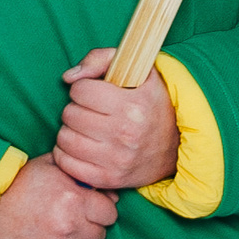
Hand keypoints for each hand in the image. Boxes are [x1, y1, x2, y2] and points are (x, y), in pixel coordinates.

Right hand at [0, 152, 118, 238]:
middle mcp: (69, 227)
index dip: (100, 211)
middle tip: (70, 223)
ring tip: (59, 238)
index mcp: (73, 199)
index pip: (110, 213)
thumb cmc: (13, 189)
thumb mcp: (47, 168)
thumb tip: (109, 192)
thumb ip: (80, 175)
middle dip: (88, 229)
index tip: (88, 210)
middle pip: (100, 236)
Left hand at [51, 50, 177, 194]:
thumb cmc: (151, 105)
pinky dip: (65, 154)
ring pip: (64, 139)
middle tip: (90, 112)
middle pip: (70, 114)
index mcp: (133, 106)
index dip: (84, 88)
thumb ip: (102, 59)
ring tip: (84, 129)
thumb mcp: (139, 72)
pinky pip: (66, 164)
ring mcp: (116, 160)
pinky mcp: (108, 179)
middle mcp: (124, 134)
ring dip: (69, 131)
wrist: (174, 149)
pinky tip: (79, 146)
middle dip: (76, 109)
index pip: (81, 90)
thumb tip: (68, 77)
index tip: (94, 93)